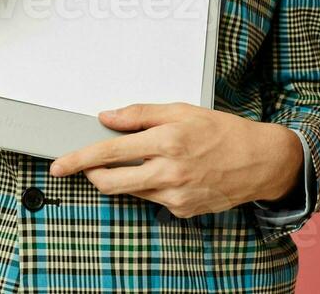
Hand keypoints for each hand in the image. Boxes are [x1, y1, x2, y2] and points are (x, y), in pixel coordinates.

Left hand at [47, 103, 303, 218]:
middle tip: (87, 167)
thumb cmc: (222, 131)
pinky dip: (152, 185)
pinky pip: (153, 198)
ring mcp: (175, 195)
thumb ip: (139, 114)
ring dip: (126, 177)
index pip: (109, 152)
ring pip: (131, 190)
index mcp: (166, 141)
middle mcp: (168, 171)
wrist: (259, 161)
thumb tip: (106, 117)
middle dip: (92, 175)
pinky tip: (172, 173)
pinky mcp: (182, 210)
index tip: (60, 164)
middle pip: (111, 182)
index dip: (79, 159)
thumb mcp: (181, 110)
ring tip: (146, 160)